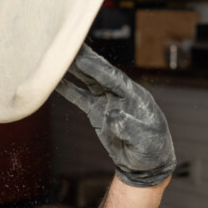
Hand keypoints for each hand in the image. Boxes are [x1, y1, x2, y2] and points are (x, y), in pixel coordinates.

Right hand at [56, 44, 175, 186]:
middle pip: (99, 73)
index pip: (114, 78)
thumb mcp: (144, 140)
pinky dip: (68, 89)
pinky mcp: (97, 112)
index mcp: (135, 95)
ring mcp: (108, 101)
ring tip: (57, 55)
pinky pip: (80, 97)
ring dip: (73, 68)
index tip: (83, 58)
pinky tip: (55, 80)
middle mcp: (120, 93)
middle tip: (66, 43)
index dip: (98, 69)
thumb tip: (112, 116)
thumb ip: (128, 127)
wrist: (146, 164)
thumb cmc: (151, 150)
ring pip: (88, 80)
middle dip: (84, 58)